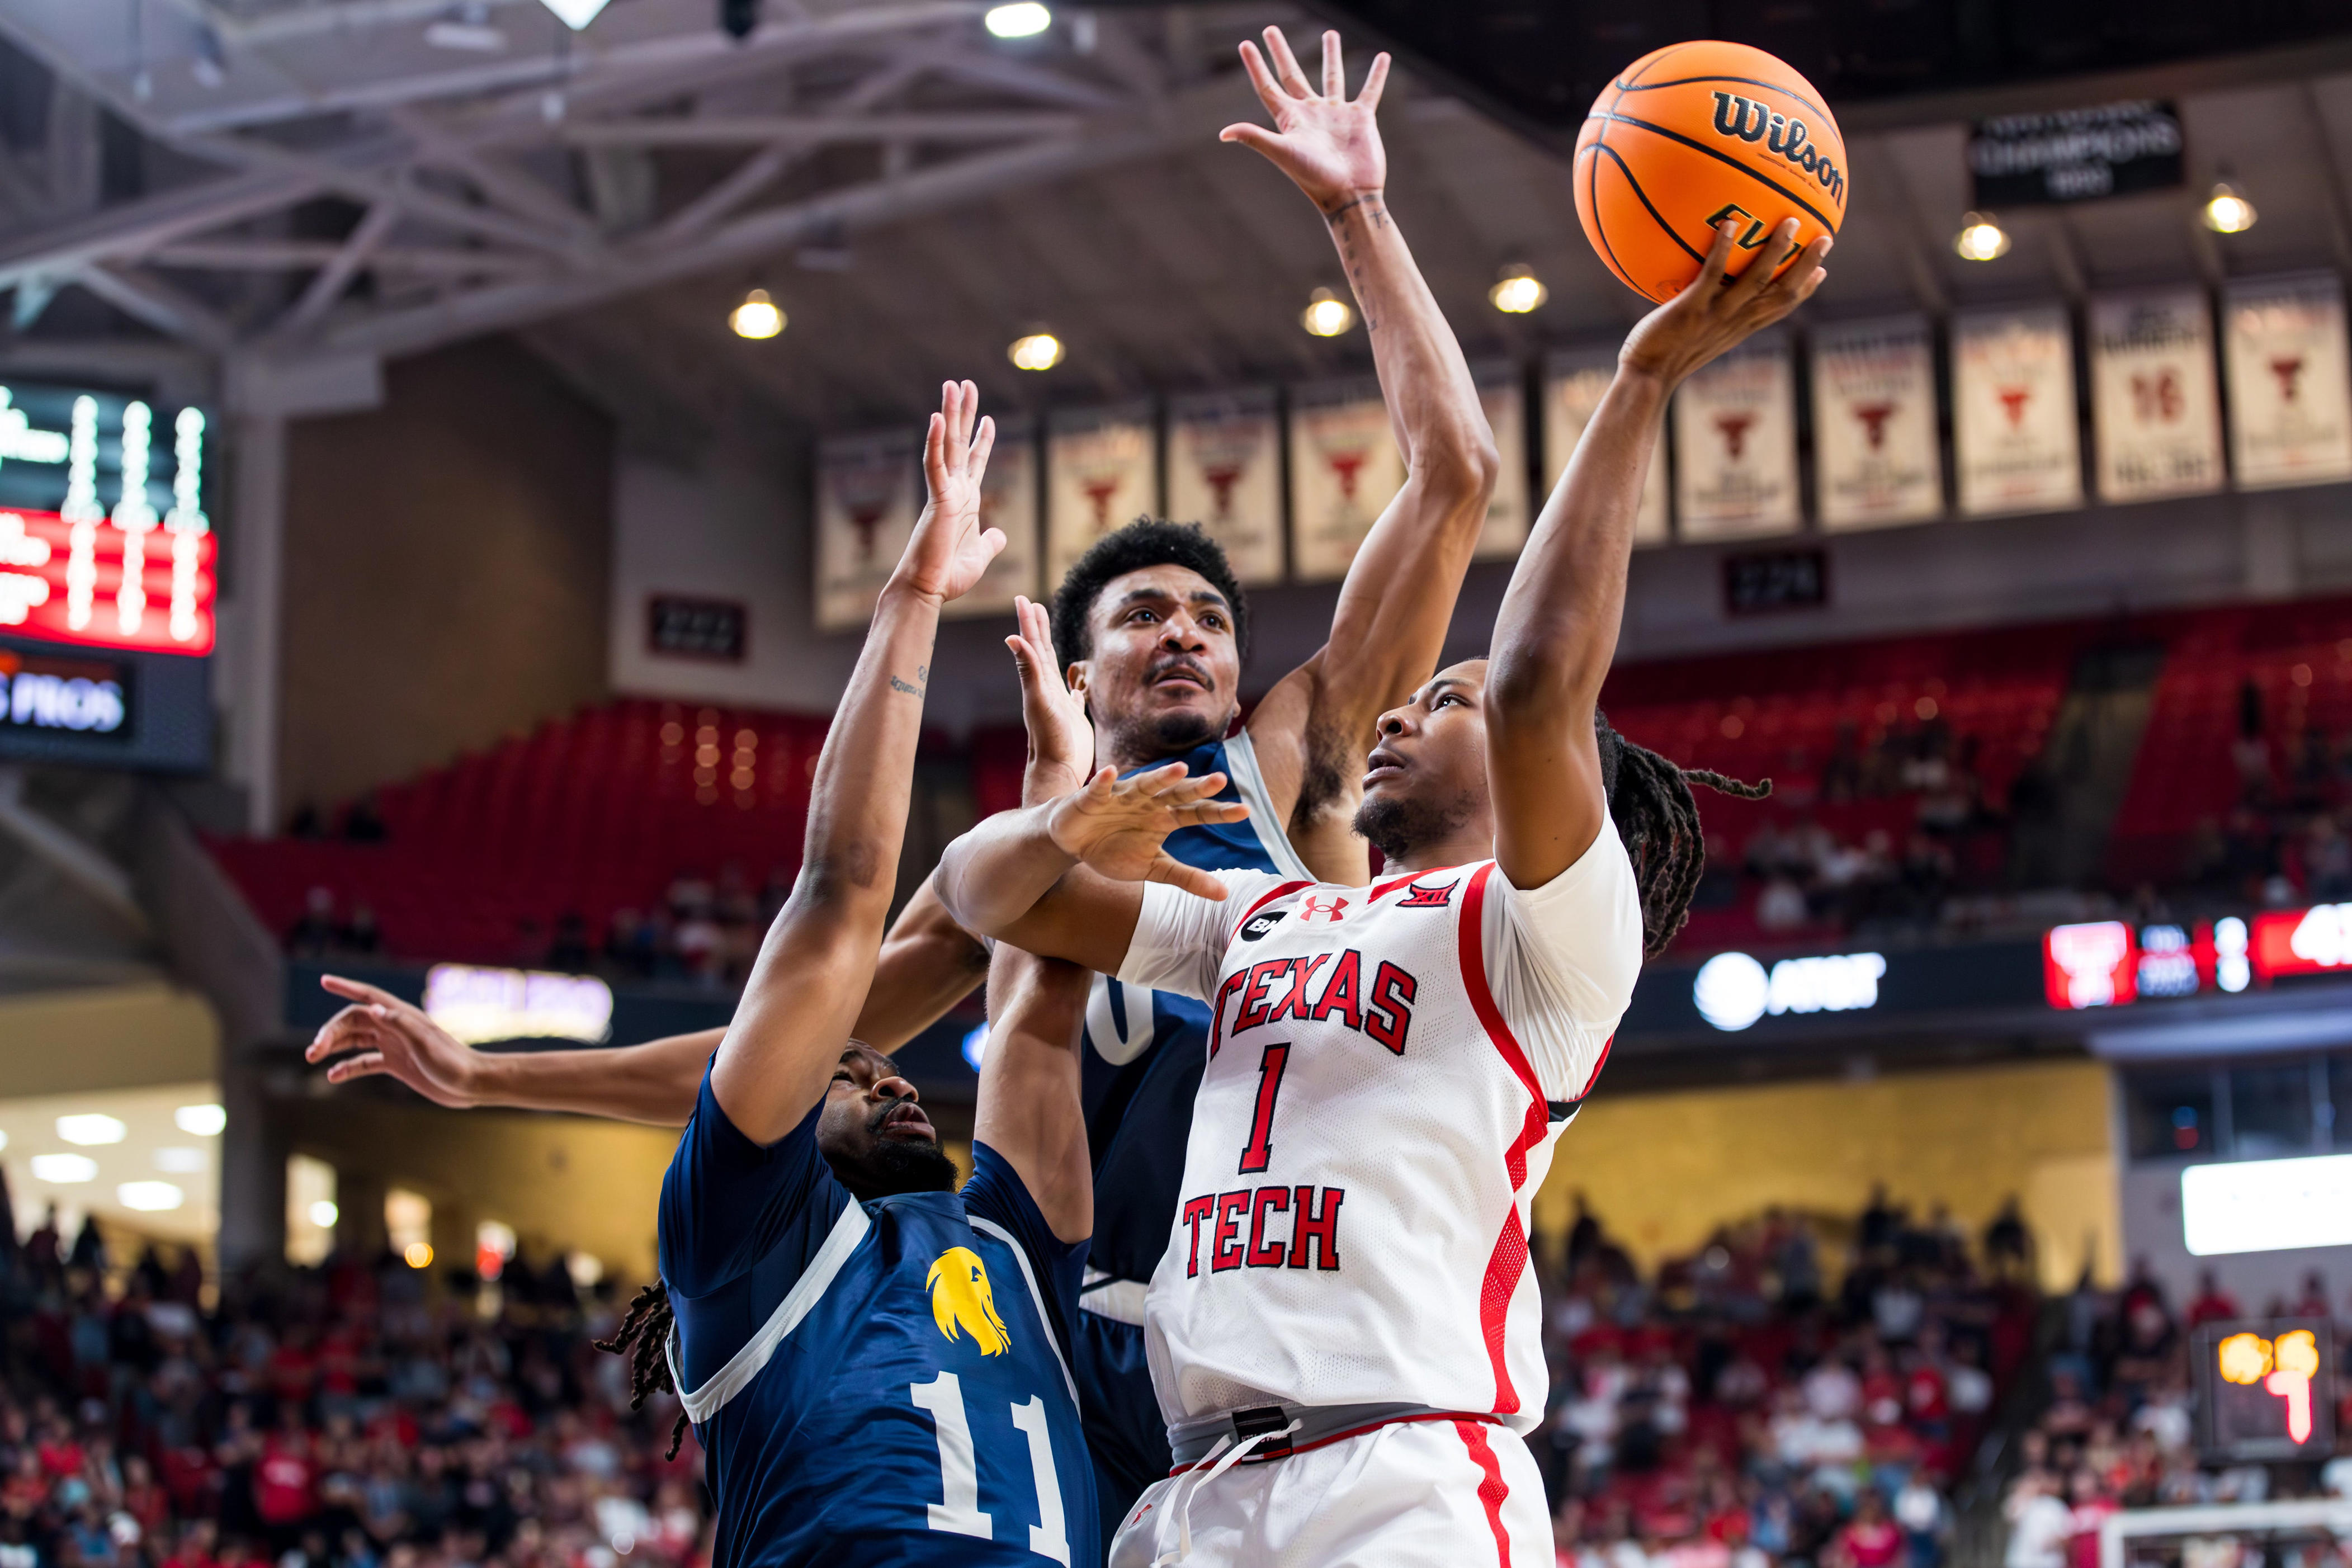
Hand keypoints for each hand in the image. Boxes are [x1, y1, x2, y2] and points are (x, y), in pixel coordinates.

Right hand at [306, 976, 481, 1107]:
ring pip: (355, 1040)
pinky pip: (365, 1062)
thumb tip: (373, 1008)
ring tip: (313, 1058)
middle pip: (354, 1021)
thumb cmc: (452, 1062)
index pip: (368, 996)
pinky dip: (348, 1067)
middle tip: (313, 1050)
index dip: (346, 986)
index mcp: (402, 1016)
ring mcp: (395, 1045)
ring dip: (334, 1047)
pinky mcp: (397, 1064)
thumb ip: (400, 1024)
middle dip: (330, 1031)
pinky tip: (333, 1076)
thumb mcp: (425, 1043)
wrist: (472, 1084)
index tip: (324, 980)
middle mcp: (395, 1027)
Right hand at [892, 379, 1005, 603]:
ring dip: (949, 414)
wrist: (926, 591)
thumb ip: (990, 543)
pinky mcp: (936, 501)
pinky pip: (934, 466)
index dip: (982, 440)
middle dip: (964, 413)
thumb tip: (999, 534)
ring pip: (945, 445)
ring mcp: (943, 493)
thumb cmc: (947, 577)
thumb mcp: (979, 557)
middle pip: (959, 443)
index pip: (974, 463)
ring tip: (953, 385)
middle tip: (965, 384)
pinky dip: (934, 442)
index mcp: (964, 502)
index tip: (989, 419)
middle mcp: (953, 491)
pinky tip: (936, 418)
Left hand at [1006, 593, 1093, 804]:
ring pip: (1053, 669)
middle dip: (1037, 627)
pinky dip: (1073, 685)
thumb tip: (1012, 638)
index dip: (1029, 622)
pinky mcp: (1071, 716)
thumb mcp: (1039, 701)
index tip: (1023, 599)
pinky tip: (1074, 685)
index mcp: (1038, 682)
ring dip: (1050, 649)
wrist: (1058, 770)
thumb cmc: (1049, 739)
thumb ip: (1028, 670)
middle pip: (1041, 651)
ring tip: (1047, 634)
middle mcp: (1046, 688)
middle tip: (1032, 604)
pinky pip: (1072, 694)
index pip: (1032, 645)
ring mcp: (1058, 702)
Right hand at [1045, 763, 1250, 899]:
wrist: (1073, 843)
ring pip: (1144, 784)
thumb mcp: (1153, 869)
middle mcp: (1148, 802)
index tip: (1245, 811)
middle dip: (1196, 787)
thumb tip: (1225, 895)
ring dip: (1160, 777)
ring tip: (1180, 769)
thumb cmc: (1115, 849)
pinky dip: (1103, 782)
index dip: (1218, 812)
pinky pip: (1098, 788)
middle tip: (1219, 781)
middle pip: (1177, 793)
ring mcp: (1122, 797)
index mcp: (1165, 817)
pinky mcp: (1092, 797)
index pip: (1197, 812)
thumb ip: (1187, 878)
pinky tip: (1110, 773)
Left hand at [1219, 28, 1389, 214]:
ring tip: (1330, 33)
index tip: (1245, 44)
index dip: (1255, 66)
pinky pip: (1370, 90)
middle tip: (1270, 29)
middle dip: (1281, 52)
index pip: (1268, 87)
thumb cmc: (1314, 177)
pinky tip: (1383, 57)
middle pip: (1292, 75)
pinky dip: (1377, 74)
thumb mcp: (1283, 152)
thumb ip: (1255, 137)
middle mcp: (1311, 113)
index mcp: (1291, 119)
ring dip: (1331, 55)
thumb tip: (1223, 133)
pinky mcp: (1361, 118)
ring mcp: (1336, 114)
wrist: (1349, 194)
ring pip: (1332, 77)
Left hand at [1619, 218, 1830, 388]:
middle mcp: (1735, 322)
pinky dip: (1724, 249)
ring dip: (1777, 251)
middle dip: (1807, 266)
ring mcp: (1715, 315)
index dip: (1805, 290)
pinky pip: (1712, 275)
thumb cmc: (1663, 356)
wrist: (1645, 379)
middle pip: (1782, 292)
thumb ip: (1706, 316)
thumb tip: (1701, 295)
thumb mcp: (1694, 337)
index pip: (1780, 308)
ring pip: (1757, 280)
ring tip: (1793, 222)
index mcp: (1739, 329)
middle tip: (1826, 238)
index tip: (1822, 271)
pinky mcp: (1692, 309)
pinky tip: (1731, 223)